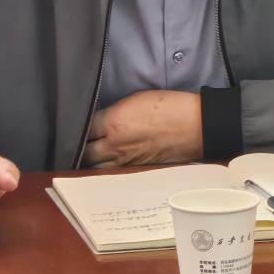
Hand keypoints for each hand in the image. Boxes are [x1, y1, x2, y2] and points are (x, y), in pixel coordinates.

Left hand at [84, 90, 202, 167]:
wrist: (197, 127)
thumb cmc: (171, 107)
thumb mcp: (137, 99)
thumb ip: (114, 112)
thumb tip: (100, 121)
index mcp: (114, 123)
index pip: (82, 128)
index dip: (77, 126)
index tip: (76, 123)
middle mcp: (115, 146)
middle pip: (83, 153)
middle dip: (79, 147)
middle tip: (79, 141)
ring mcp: (125, 162)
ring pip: (95, 168)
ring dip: (90, 162)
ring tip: (88, 154)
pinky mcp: (135, 171)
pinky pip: (111, 173)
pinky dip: (104, 169)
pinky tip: (104, 164)